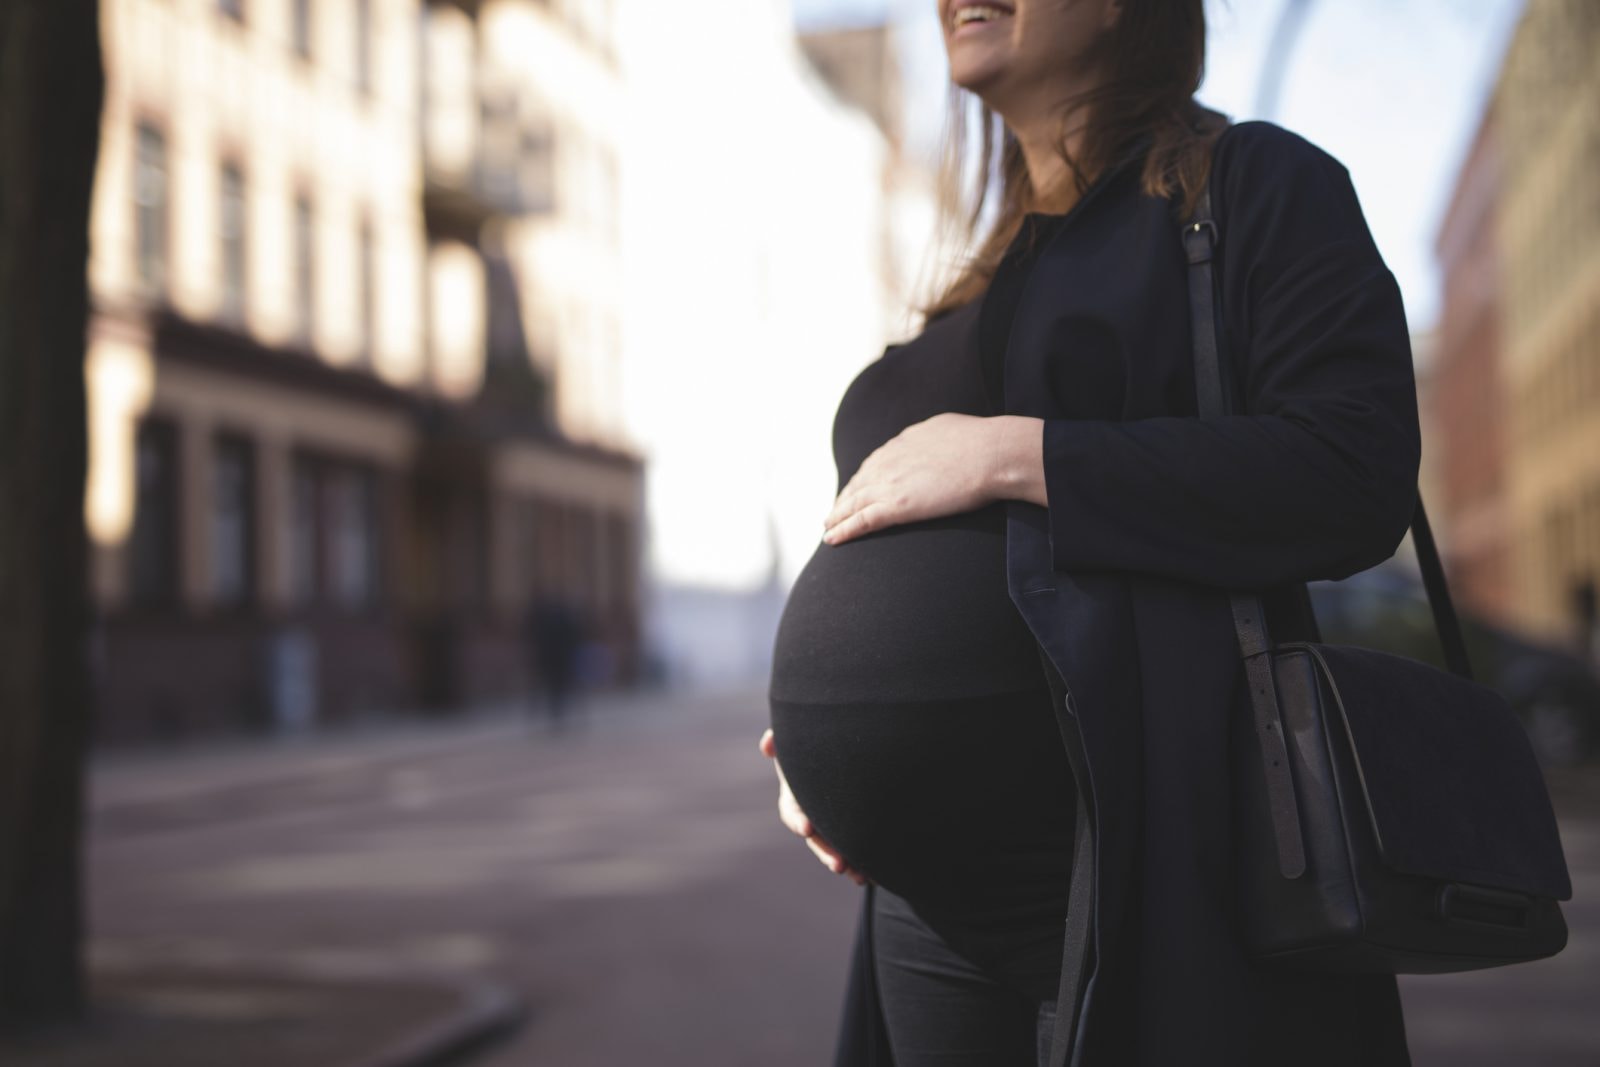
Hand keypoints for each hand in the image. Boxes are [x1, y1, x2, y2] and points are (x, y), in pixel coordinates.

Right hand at [758, 727, 869, 885]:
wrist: (849, 754)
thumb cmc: (818, 743)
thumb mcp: (800, 741)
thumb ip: (782, 741)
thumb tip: (767, 744)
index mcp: (797, 796)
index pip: (792, 812)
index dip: (798, 820)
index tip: (807, 828)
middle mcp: (813, 815)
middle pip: (817, 839)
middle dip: (826, 852)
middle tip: (839, 864)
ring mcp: (832, 825)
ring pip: (836, 850)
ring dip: (846, 863)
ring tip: (860, 876)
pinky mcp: (852, 831)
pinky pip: (856, 851)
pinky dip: (864, 863)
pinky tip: (876, 874)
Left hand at [821, 412, 1002, 545]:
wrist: (993, 454)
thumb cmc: (986, 443)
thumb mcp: (953, 429)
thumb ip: (939, 438)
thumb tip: (943, 441)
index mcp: (906, 441)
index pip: (877, 462)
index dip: (865, 477)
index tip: (858, 487)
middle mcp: (891, 459)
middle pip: (860, 481)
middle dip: (845, 497)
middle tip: (834, 511)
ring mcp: (891, 483)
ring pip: (854, 502)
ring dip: (837, 516)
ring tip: (828, 527)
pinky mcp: (897, 506)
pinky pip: (861, 521)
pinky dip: (844, 530)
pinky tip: (832, 540)